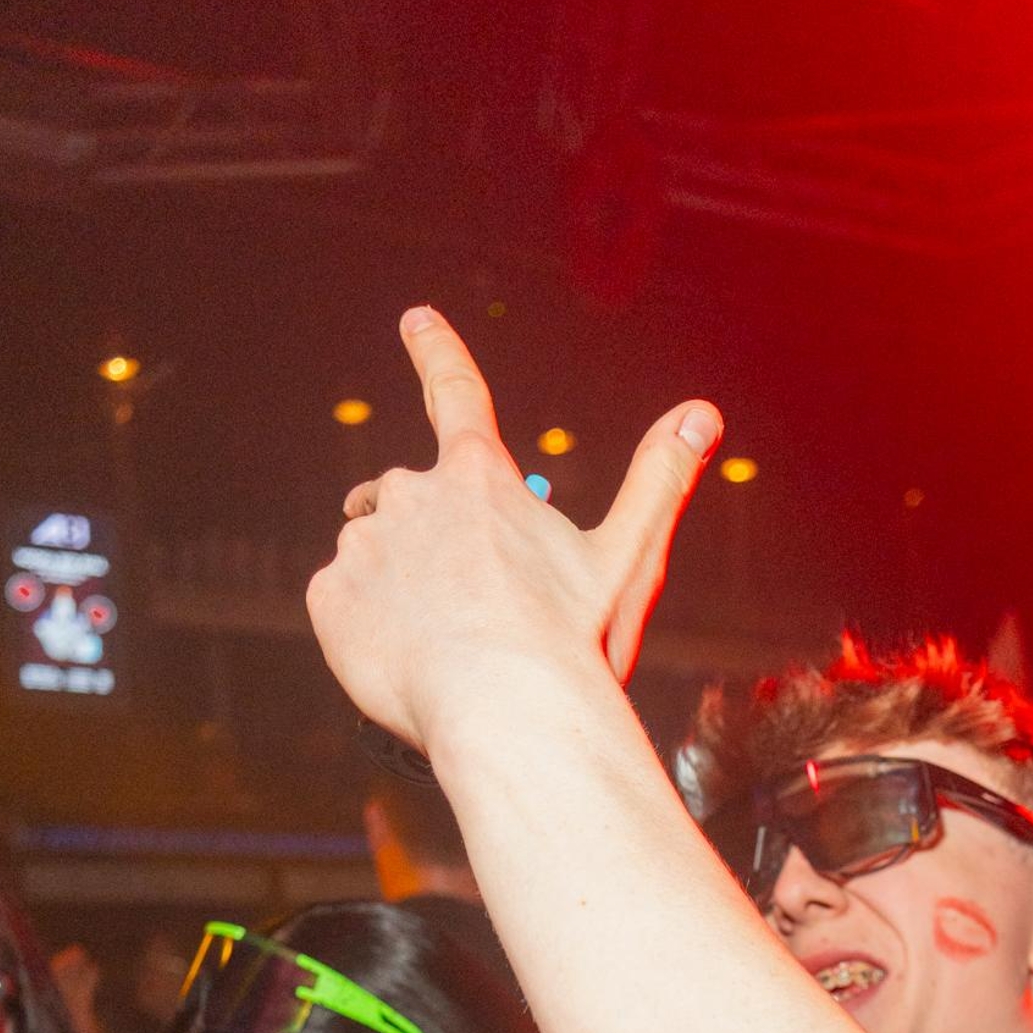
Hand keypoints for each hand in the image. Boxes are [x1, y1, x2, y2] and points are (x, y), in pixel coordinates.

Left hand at [306, 305, 721, 758]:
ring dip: (393, 585)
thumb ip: (657, 481)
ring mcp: (365, 543)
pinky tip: (401, 662)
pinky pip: (337, 605)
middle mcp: (411, 493)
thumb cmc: (571, 640)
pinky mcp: (329, 597)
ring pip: (370, 554)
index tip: (416, 319)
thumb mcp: (625, 559)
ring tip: (438, 643)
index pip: (456, 392)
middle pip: (403, 498)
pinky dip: (362, 628)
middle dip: (423, 538)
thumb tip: (703, 412)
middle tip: (464, 603)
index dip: (436, 351)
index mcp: (479, 476)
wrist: (504, 713)